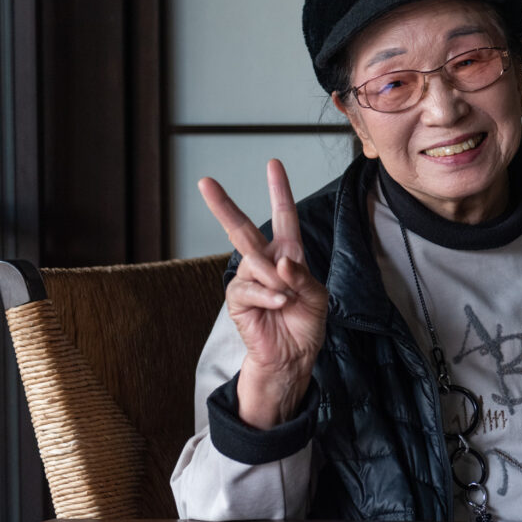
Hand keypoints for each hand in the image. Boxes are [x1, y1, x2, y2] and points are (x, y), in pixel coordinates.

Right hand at [199, 159, 328, 428]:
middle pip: (242, 229)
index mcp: (288, 255)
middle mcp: (264, 263)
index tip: (273, 164)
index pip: (284, 217)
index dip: (279, 191)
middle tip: (205, 182)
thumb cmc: (306, 324)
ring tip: (286, 299)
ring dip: (274, 280)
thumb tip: (282, 263)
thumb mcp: (316, 297)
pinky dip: (267, 296)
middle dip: (224, 205)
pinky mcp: (238, 301)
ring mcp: (248, 281)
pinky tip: (279, 304)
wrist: (293, 356)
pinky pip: (248, 288)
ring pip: (253, 264)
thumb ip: (302, 276)